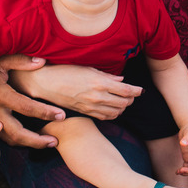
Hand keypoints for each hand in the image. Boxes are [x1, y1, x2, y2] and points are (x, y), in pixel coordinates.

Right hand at [0, 54, 59, 149]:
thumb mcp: (0, 59)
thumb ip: (21, 60)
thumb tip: (43, 61)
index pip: (27, 108)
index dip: (45, 113)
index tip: (62, 115)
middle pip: (17, 133)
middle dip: (37, 140)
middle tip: (55, 141)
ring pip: (8, 139)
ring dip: (28, 144)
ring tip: (47, 142)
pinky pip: (1, 137)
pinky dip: (16, 141)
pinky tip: (28, 140)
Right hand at [15, 64, 143, 120]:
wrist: (46, 83)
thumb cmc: (66, 71)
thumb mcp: (88, 69)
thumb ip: (107, 76)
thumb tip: (121, 80)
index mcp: (100, 83)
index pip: (126, 90)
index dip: (136, 91)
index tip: (140, 89)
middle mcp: (97, 97)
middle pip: (124, 103)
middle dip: (131, 99)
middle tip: (132, 94)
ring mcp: (91, 107)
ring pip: (117, 112)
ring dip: (123, 107)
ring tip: (124, 101)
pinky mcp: (86, 113)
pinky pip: (106, 117)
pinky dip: (114, 114)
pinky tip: (113, 108)